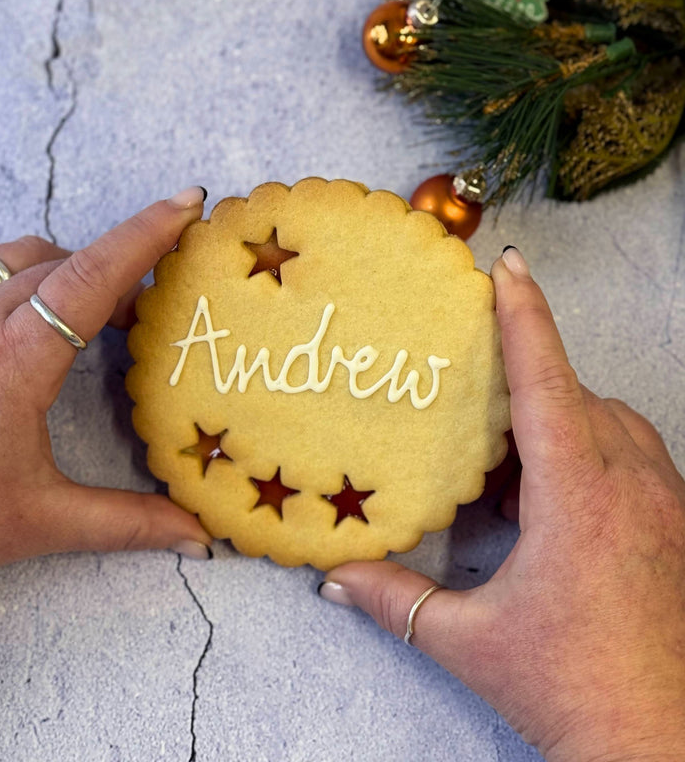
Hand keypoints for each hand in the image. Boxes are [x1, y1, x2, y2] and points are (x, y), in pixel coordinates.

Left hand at [0, 187, 212, 601]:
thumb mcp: (42, 522)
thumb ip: (129, 522)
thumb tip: (197, 536)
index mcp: (16, 358)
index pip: (94, 274)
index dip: (146, 234)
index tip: (184, 204)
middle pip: (65, 263)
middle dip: (115, 274)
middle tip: (142, 318)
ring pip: (14, 255)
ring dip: (62, 269)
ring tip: (83, 312)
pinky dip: (2, 268)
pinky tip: (11, 303)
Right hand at [319, 247, 684, 760]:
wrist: (661, 747)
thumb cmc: (575, 690)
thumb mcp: (471, 641)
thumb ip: (396, 600)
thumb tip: (332, 579)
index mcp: (580, 497)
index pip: (547, 381)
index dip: (524, 316)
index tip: (506, 267)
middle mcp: (631, 487)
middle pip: (577, 397)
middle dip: (527, 389)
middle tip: (477, 410)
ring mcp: (665, 505)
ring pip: (611, 423)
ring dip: (559, 425)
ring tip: (511, 466)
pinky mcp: (678, 526)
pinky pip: (632, 457)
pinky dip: (588, 456)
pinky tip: (550, 503)